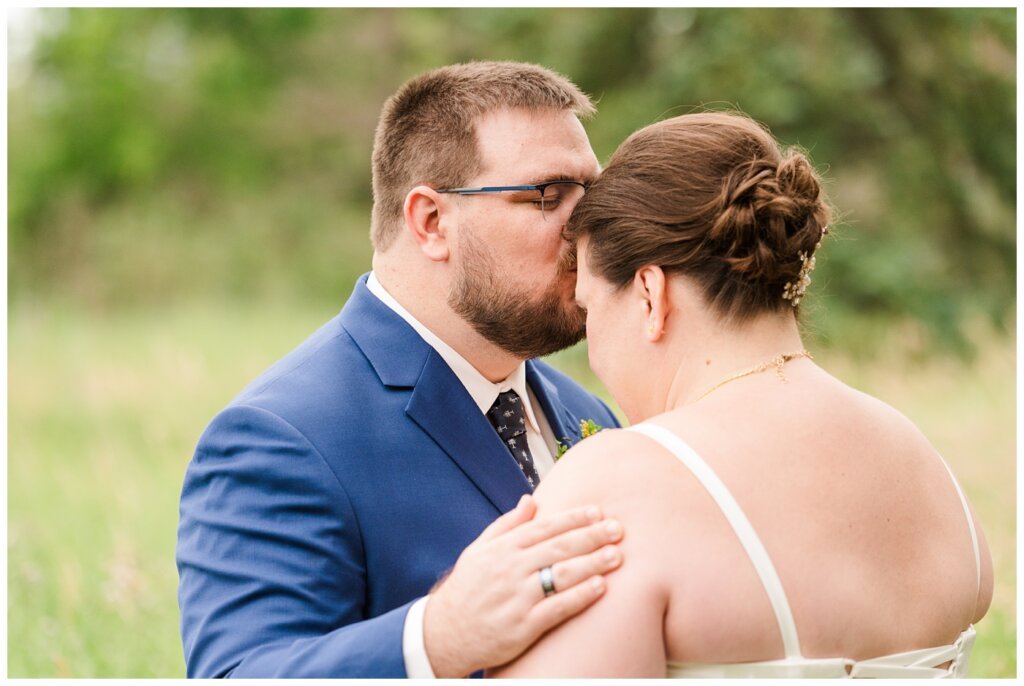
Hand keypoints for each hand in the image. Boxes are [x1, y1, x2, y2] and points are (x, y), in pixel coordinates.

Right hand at [422, 494, 623, 676]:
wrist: (445, 634)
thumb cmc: (466, 589)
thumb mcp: (479, 550)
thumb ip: (507, 525)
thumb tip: (531, 500)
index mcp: (502, 549)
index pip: (544, 527)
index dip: (573, 518)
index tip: (597, 511)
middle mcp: (510, 569)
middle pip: (558, 547)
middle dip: (591, 536)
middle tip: (618, 529)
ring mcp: (517, 598)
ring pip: (562, 575)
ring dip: (592, 563)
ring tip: (617, 556)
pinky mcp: (523, 626)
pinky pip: (558, 607)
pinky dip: (580, 596)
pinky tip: (601, 586)